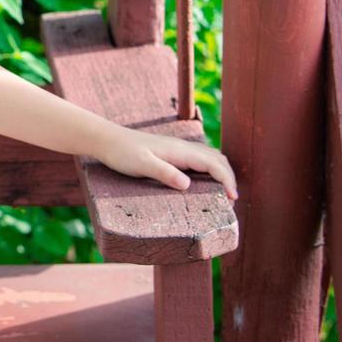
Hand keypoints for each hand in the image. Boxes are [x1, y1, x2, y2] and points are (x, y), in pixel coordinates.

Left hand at [95, 129, 238, 199]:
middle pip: (218, 159)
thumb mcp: (142, 165)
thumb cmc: (123, 153)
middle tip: (232, 200)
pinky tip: (207, 183)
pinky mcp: (173, 154)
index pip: (213, 164)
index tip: (233, 198)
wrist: (108, 140)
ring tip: (225, 193)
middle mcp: (184, 148)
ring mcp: (179, 150)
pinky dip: (211, 170)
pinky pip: (200, 160)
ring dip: (222, 173)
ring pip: (211, 158)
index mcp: (180, 151)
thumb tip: (187, 185)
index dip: (227, 180)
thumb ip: (164, 173)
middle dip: (229, 177)